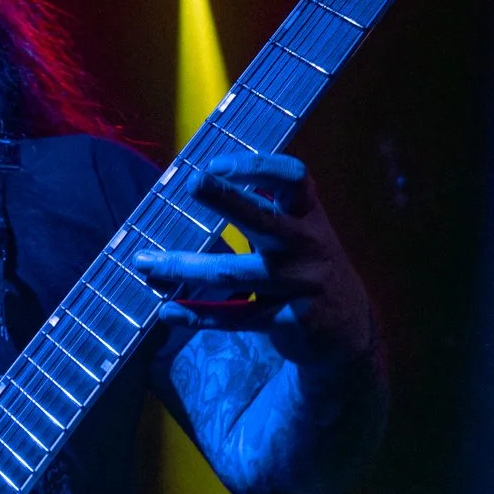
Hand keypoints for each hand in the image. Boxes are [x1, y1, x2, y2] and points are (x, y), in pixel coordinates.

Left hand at [133, 153, 374, 366]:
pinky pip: (237, 317)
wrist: (349, 329)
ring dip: (184, 268)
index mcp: (309, 215)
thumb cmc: (308, 267)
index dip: (258, 165)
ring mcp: (301, 285)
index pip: (293, 178)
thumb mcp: (300, 232)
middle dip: (227, 200)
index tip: (216, 164)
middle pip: (264, 220)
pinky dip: (199, 314)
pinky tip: (168, 310)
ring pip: (234, 274)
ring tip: (144, 263)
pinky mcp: (290, 321)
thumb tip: (206, 180)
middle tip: (192, 183)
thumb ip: (265, 208)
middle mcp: (309, 245)